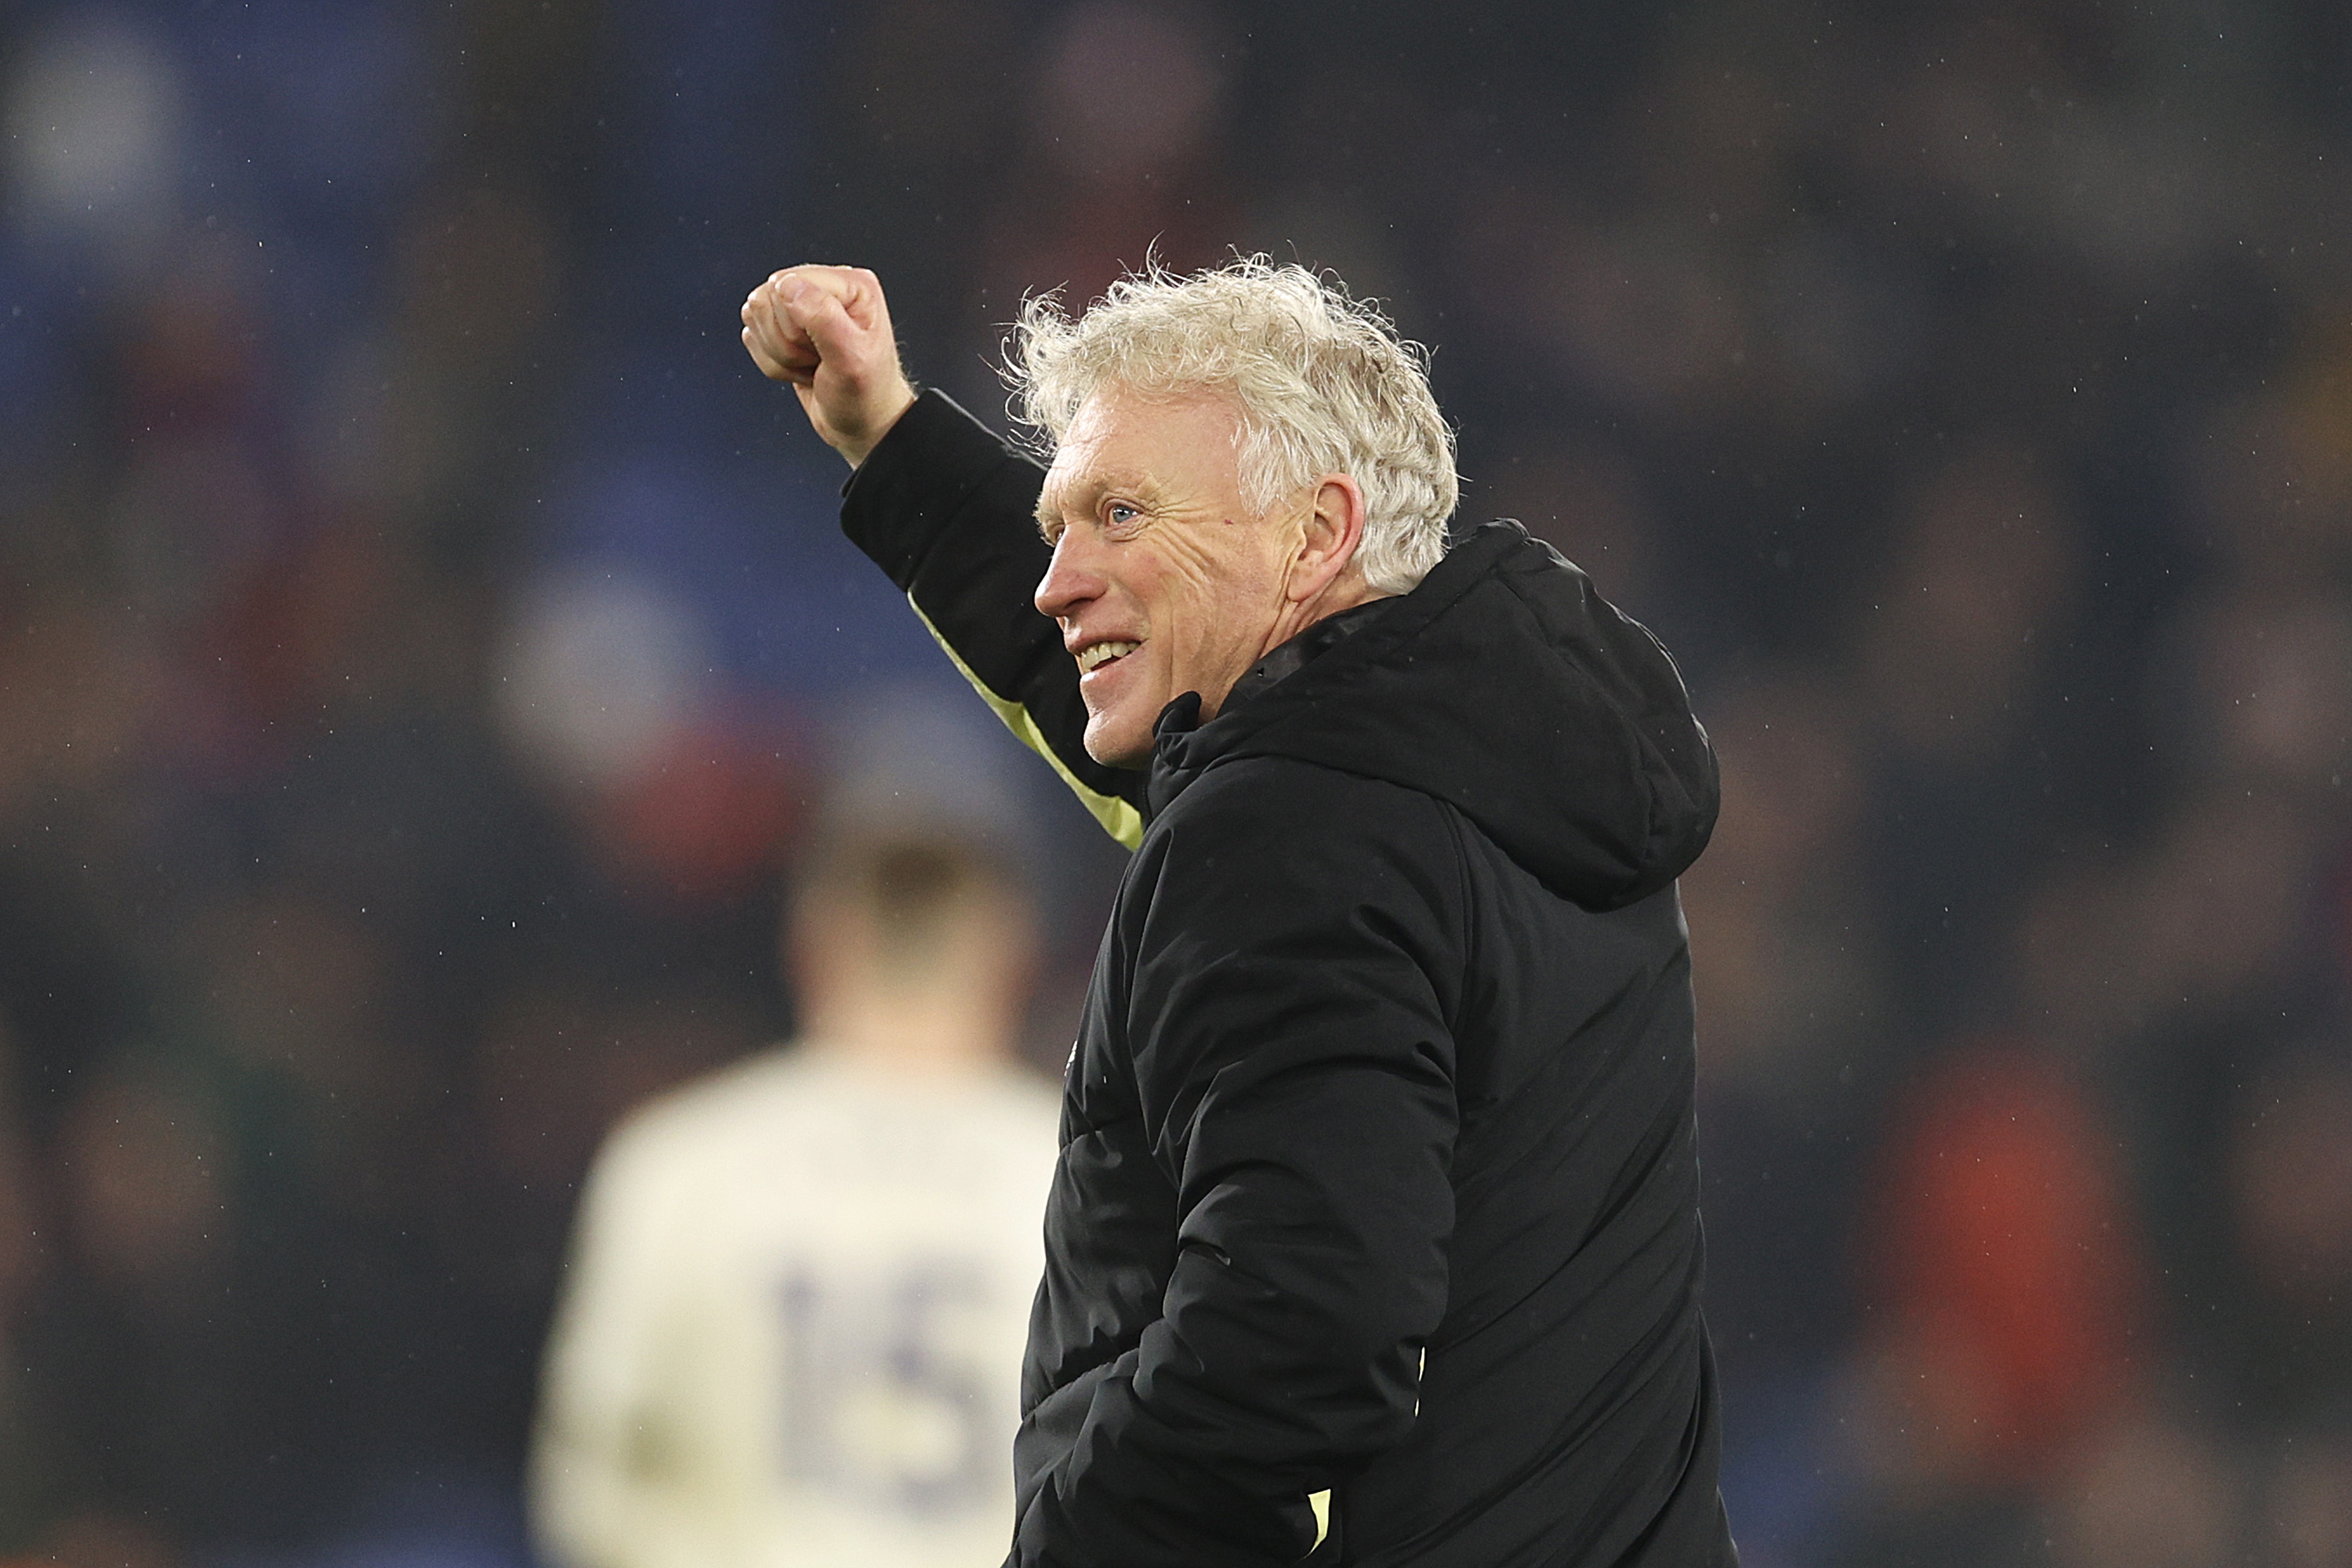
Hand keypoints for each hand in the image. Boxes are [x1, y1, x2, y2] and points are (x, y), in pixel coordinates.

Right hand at [741, 265, 918, 467]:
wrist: (862, 425)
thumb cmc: (866, 395)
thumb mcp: (851, 360)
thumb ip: (823, 318)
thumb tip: (787, 286)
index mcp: (851, 285)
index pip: (788, 283)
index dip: (795, 324)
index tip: (823, 347)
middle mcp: (825, 288)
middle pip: (767, 299)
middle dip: (787, 343)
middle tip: (819, 359)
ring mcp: (802, 306)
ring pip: (756, 316)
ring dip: (780, 354)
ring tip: (812, 364)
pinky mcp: (784, 325)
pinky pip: (753, 336)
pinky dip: (773, 363)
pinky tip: (801, 368)